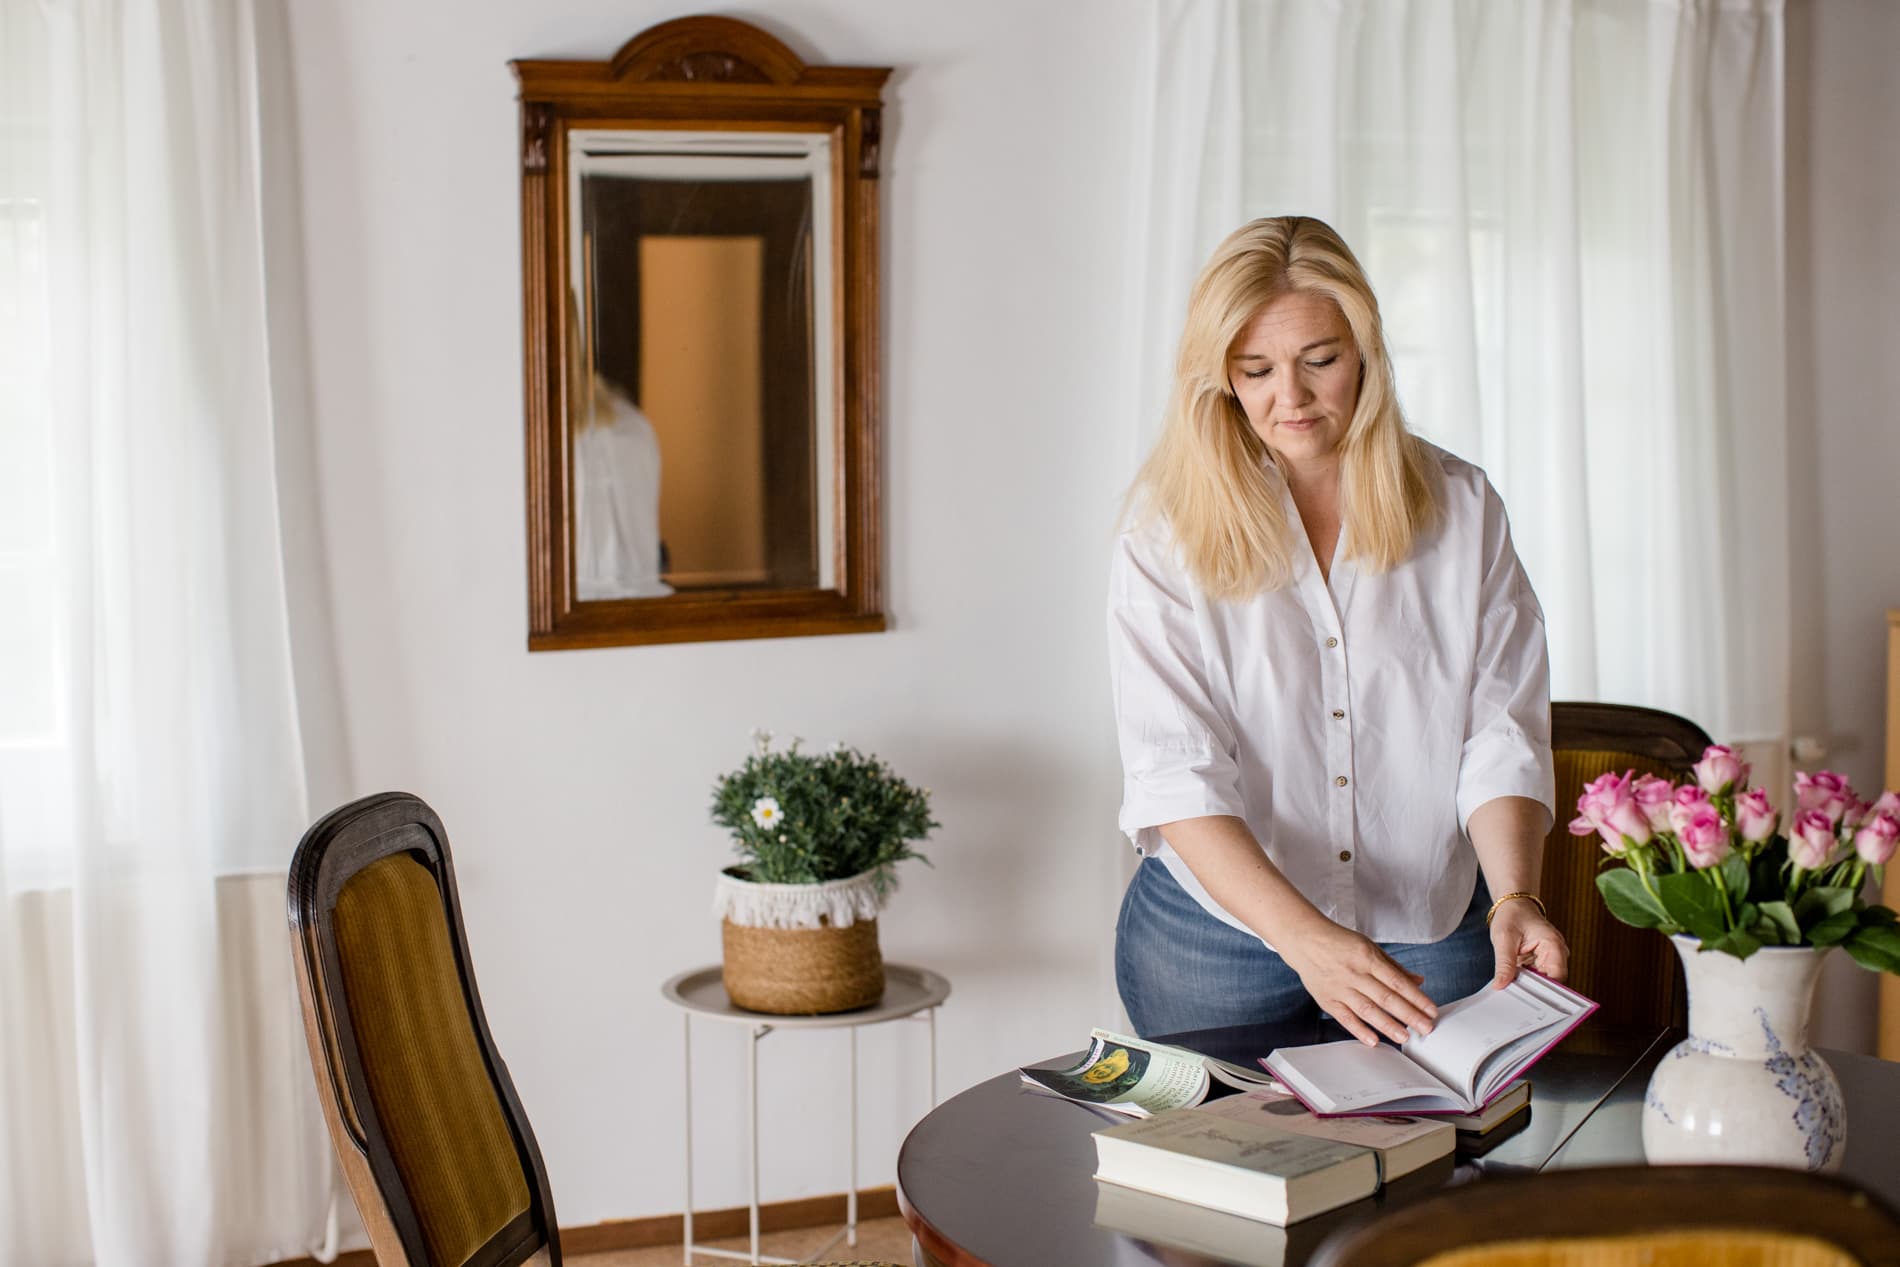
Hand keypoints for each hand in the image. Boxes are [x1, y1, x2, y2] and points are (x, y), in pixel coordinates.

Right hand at [1280, 918, 1438, 1046]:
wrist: (1304, 940)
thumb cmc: (1339, 942)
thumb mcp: (1369, 947)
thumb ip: (1394, 967)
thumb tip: (1417, 982)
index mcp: (1367, 957)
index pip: (1397, 982)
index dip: (1416, 997)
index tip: (1431, 1010)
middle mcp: (1354, 973)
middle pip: (1385, 998)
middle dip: (1409, 1015)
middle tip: (1426, 1028)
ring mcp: (1339, 988)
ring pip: (1367, 1010)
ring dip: (1388, 1025)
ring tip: (1405, 1037)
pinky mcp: (1327, 1000)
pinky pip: (1345, 1018)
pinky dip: (1359, 1030)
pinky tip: (1374, 1040)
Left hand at [1489, 900, 1568, 987]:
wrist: (1514, 906)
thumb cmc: (1512, 916)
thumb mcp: (1503, 939)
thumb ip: (1504, 964)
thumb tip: (1500, 984)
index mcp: (1553, 944)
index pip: (1557, 976)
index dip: (1544, 990)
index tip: (1527, 996)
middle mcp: (1556, 953)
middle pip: (1551, 982)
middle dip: (1533, 990)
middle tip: (1514, 993)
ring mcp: (1550, 959)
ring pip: (1543, 982)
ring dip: (1528, 986)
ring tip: (1511, 985)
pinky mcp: (1541, 963)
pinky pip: (1536, 978)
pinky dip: (1525, 980)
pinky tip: (1513, 981)